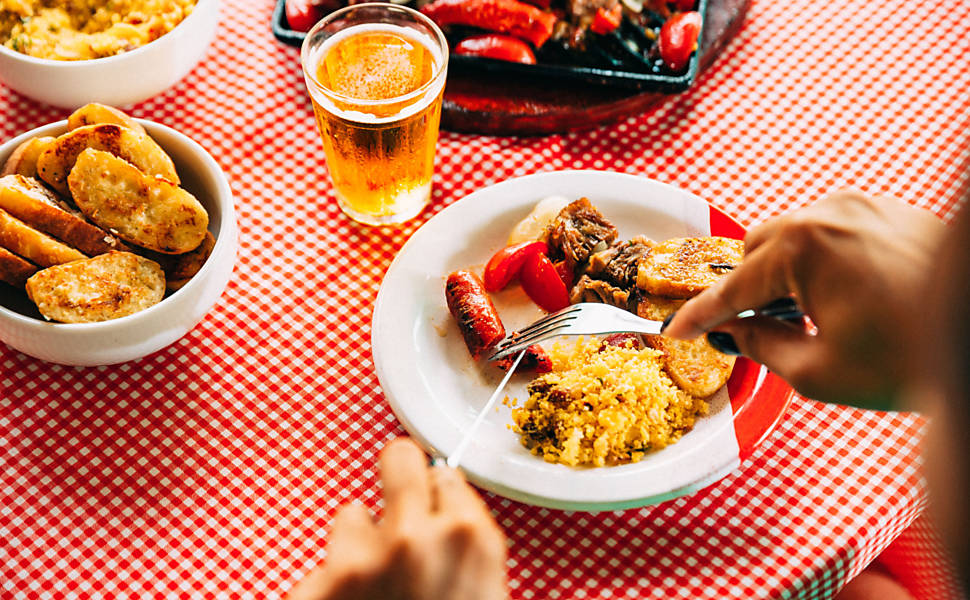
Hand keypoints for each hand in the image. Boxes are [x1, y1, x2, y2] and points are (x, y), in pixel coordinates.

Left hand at [286, 438, 507, 599]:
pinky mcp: (314, 587)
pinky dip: (332, 588)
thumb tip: (445, 513)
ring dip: (359, 546)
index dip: (437, 495)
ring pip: (351, 516)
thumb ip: (466, 544)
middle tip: (393, 492)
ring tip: (372, 585)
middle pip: (397, 458)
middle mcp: (413, 538)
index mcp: (469, 539)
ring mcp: (357, 561)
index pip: (445, 477)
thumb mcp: (488, 588)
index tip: (431, 504)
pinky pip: (320, 568)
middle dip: (397, 471)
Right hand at [663, 190, 945, 406]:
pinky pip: (831, 229)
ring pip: (792, 235)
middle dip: (748, 288)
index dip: (700, 315)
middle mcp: (827, 213)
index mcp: (802, 249)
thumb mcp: (818, 371)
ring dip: (783, 271)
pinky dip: (819, 259)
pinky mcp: (888, 210)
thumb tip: (733, 332)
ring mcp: (861, 206)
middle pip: (755, 249)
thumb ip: (762, 347)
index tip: (675, 329)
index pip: (732, 288)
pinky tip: (840, 296)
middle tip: (755, 327)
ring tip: (805, 315)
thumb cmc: (911, 358)